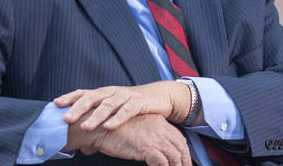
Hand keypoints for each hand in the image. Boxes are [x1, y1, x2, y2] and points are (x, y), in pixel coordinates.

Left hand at [54, 81, 191, 130]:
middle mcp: (112, 92)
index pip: (83, 93)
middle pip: (92, 97)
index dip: (69, 97)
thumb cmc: (133, 107)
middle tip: (65, 118)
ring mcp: (125, 95)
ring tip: (85, 127)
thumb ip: (99, 131)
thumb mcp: (114, 117)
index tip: (54, 104)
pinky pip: (127, 110)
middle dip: (77, 107)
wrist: (159, 97)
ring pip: (108, 104)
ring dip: (95, 116)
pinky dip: (117, 118)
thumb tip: (84, 149)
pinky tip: (109, 126)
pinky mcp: (139, 101)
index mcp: (104, 94)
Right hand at [68, 113, 191, 164]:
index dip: (184, 151)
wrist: (97, 125)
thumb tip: (152, 152)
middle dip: (185, 160)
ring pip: (174, 156)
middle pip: (180, 146)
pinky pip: (162, 163)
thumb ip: (147, 138)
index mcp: (158, 121)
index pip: (178, 138)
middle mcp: (159, 127)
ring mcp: (154, 137)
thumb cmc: (111, 129)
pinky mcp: (146, 147)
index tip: (185, 161)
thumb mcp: (136, 130)